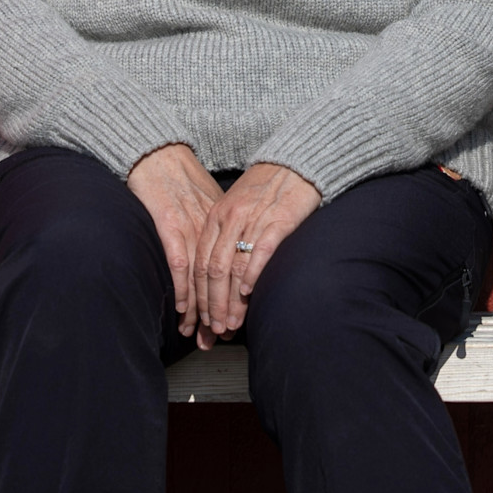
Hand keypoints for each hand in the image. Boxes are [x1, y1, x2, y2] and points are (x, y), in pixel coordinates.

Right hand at [127, 144, 225, 337]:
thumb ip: (217, 225)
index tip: (235, 322)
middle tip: (220, 337)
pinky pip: (179, 262)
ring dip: (202, 308)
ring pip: (201, 276)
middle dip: (220, 310)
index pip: (232, 268)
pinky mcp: (169, 223)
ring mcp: (190, 226)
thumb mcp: (208, 199)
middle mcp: (210, 227)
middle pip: (220, 277)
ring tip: (200, 333)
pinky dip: (182, 288)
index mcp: (222, 222)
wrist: (157, 151)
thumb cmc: (179, 175)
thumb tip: (226, 254)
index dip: (234, 298)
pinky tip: (184, 308)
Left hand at [194, 163, 321, 347]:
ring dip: (230, 300)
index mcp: (216, 215)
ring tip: (231, 323)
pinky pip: (259, 251)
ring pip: (233, 266)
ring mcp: (252, 219)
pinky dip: (251, 274)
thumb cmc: (265, 187)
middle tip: (214, 330)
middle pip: (213, 269)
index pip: (200, 262)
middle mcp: (229, 218)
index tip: (202, 320)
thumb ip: (224, 234)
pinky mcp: (277, 220)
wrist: (293, 162)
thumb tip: (218, 273)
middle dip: (212, 305)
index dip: (199, 295)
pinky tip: (247, 292)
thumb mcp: (235, 206)